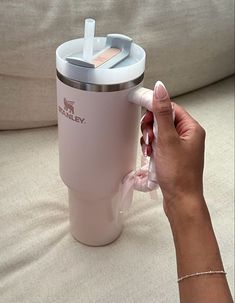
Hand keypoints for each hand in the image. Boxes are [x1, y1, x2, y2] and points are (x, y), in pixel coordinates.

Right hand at [141, 81, 205, 218]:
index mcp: (191, 129)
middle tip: (149, 137)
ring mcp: (180, 147)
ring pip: (159, 133)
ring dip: (150, 140)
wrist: (180, 200)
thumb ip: (162, 113)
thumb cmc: (178, 174)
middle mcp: (187, 136)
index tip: (143, 108)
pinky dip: (152, 149)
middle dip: (151, 128)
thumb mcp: (167, 140)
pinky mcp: (173, 156)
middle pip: (163, 121)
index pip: (171, 108)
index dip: (155, 109)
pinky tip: (150, 156)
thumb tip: (161, 89)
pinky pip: (159, 145)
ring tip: (150, 150)